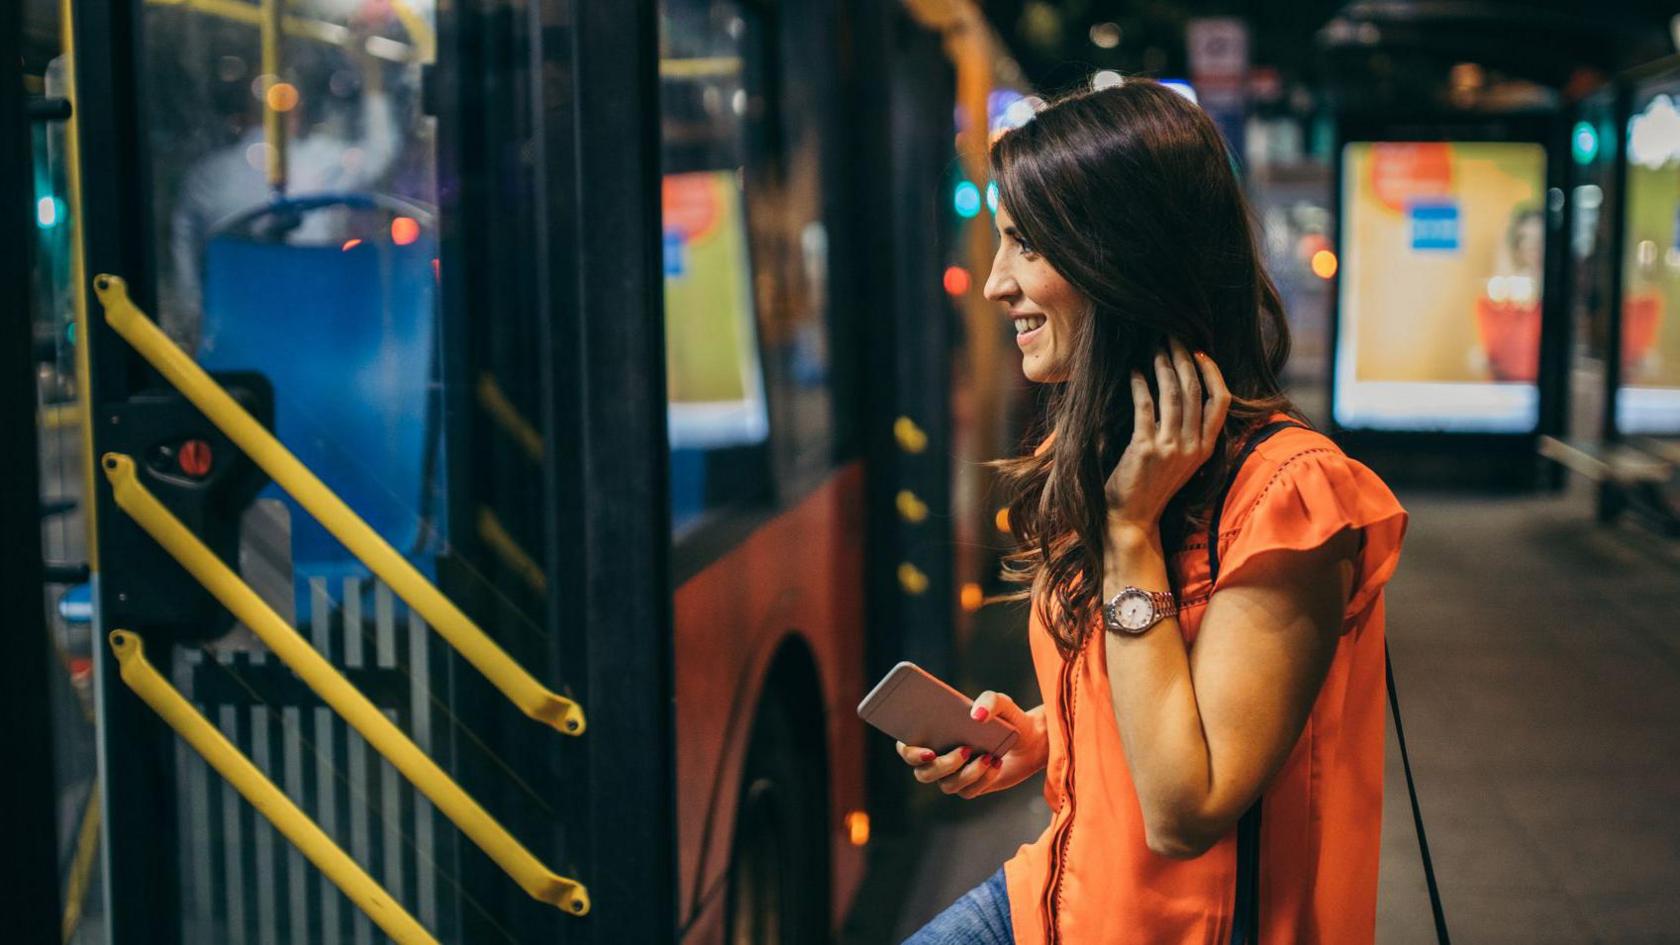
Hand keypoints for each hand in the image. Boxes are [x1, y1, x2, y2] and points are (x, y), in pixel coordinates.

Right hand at [895, 693, 1047, 799]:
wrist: (1031, 740)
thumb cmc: (1007, 718)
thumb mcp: (1002, 703)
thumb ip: (989, 701)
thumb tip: (975, 716)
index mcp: (933, 734)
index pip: (906, 747)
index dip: (910, 752)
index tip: (928, 750)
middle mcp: (938, 758)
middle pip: (923, 773)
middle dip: (943, 765)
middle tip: (965, 749)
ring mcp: (953, 775)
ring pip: (947, 784)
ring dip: (967, 772)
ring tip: (987, 756)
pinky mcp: (971, 787)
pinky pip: (969, 791)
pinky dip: (983, 778)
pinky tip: (996, 763)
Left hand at [1104, 338, 1231, 530]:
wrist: (1132, 520)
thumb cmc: (1151, 486)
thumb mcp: (1180, 460)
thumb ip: (1186, 431)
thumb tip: (1180, 392)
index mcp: (1205, 448)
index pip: (1220, 401)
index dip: (1211, 372)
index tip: (1198, 352)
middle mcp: (1193, 447)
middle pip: (1194, 391)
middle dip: (1183, 359)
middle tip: (1171, 337)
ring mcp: (1171, 449)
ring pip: (1172, 395)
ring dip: (1162, 366)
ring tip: (1153, 348)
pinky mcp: (1146, 450)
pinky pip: (1145, 407)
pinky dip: (1139, 385)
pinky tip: (1132, 372)